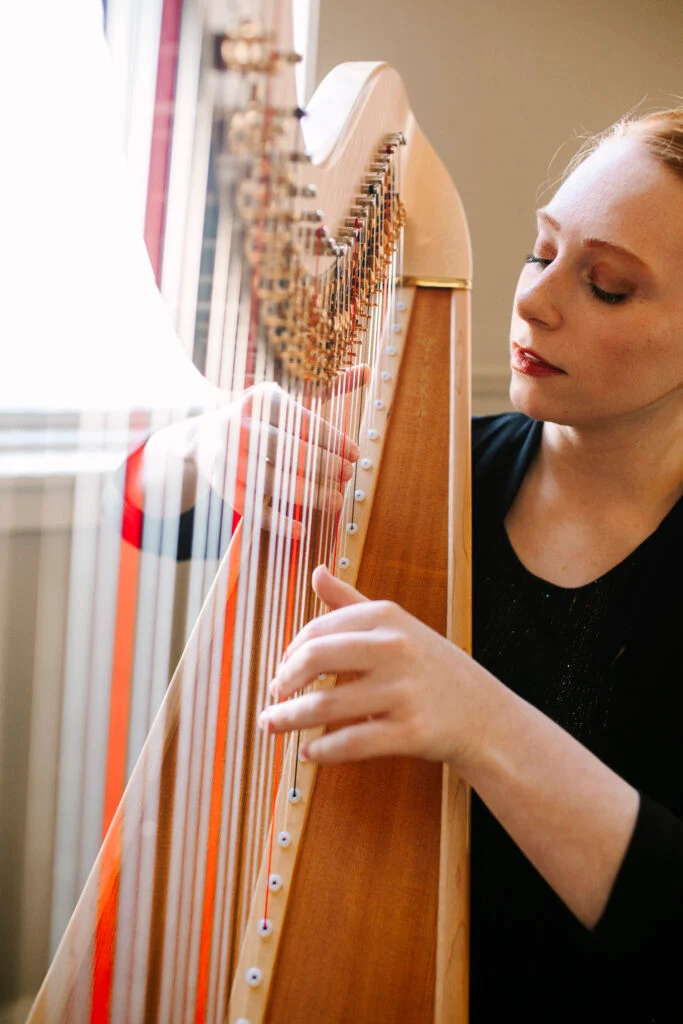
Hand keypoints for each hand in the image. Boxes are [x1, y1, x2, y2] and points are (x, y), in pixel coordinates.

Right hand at [197, 367, 368, 533]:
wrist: (201, 437)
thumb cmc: (261, 419)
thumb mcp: (288, 400)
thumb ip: (329, 388)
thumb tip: (368, 370)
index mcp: (261, 400)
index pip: (302, 421)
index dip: (333, 439)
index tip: (356, 455)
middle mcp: (240, 426)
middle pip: (288, 450)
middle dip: (323, 465)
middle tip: (347, 476)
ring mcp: (228, 458)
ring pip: (273, 480)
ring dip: (308, 494)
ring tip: (335, 501)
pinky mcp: (223, 486)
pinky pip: (253, 508)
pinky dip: (277, 522)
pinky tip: (301, 529)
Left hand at [258, 566, 493, 768]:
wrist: (483, 715)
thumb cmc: (430, 668)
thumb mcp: (397, 626)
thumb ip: (351, 601)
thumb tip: (316, 572)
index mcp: (387, 616)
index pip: (318, 629)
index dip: (290, 653)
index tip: (281, 670)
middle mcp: (395, 648)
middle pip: (314, 658)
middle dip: (283, 681)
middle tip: (272, 697)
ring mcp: (403, 691)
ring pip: (325, 705)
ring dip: (288, 719)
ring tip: (272, 725)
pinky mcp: (410, 732)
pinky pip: (350, 742)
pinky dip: (321, 750)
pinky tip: (308, 752)